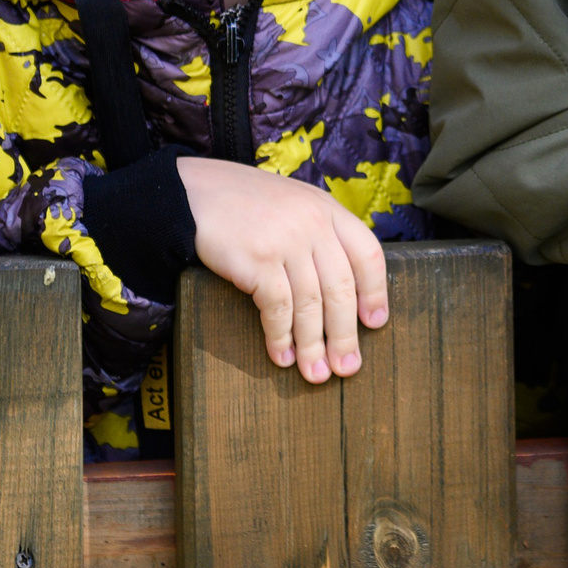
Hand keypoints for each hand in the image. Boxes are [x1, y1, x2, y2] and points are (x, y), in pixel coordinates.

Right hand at [182, 160, 388, 381]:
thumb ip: (321, 234)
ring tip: (316, 374)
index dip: (376, 292)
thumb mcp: (294, 204)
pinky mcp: (257, 260)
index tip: (376, 323)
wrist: (192, 192)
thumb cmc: (244, 204)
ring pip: (311, 304)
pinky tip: (283, 357)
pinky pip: (278, 309)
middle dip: (346, 334)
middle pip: (342, 288)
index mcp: (328, 209)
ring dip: (314, 345)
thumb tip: (344, 290)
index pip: (368, 254)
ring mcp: (286, 241)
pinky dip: (281, 338)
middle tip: (348, 367)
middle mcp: (313, 223)